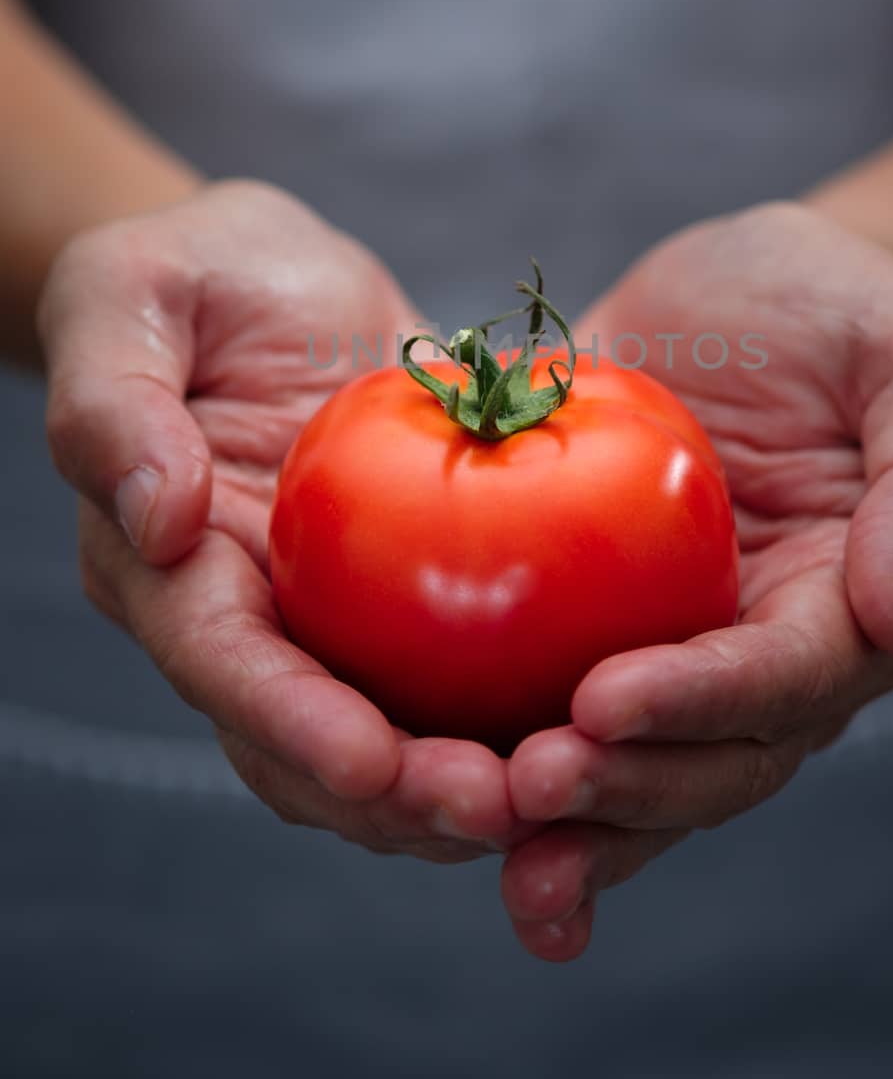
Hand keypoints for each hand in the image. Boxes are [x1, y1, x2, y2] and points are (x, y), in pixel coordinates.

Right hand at [39, 180, 531, 859]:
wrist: (276, 276)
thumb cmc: (194, 270)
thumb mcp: (126, 293)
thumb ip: (114, 400)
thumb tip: (160, 517)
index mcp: (160, 564)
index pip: (220, 664)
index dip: (291, 725)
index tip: (374, 765)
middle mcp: (239, 617)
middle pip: (304, 745)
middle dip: (392, 799)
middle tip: (498, 808)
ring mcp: (324, 621)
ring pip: (382, 743)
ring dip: (458, 787)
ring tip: (558, 796)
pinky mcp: (399, 604)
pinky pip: (451, 680)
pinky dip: (507, 718)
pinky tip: (592, 730)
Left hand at [502, 202, 892, 958]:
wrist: (741, 286)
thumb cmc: (843, 302)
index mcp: (856, 608)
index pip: (787, 679)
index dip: (702, 703)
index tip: (603, 704)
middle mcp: (771, 655)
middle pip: (709, 761)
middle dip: (623, 789)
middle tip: (526, 785)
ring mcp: (681, 649)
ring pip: (635, 766)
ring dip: (565, 819)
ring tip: (478, 826)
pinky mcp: (599, 627)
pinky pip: (554, 705)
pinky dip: (501, 760)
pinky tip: (423, 794)